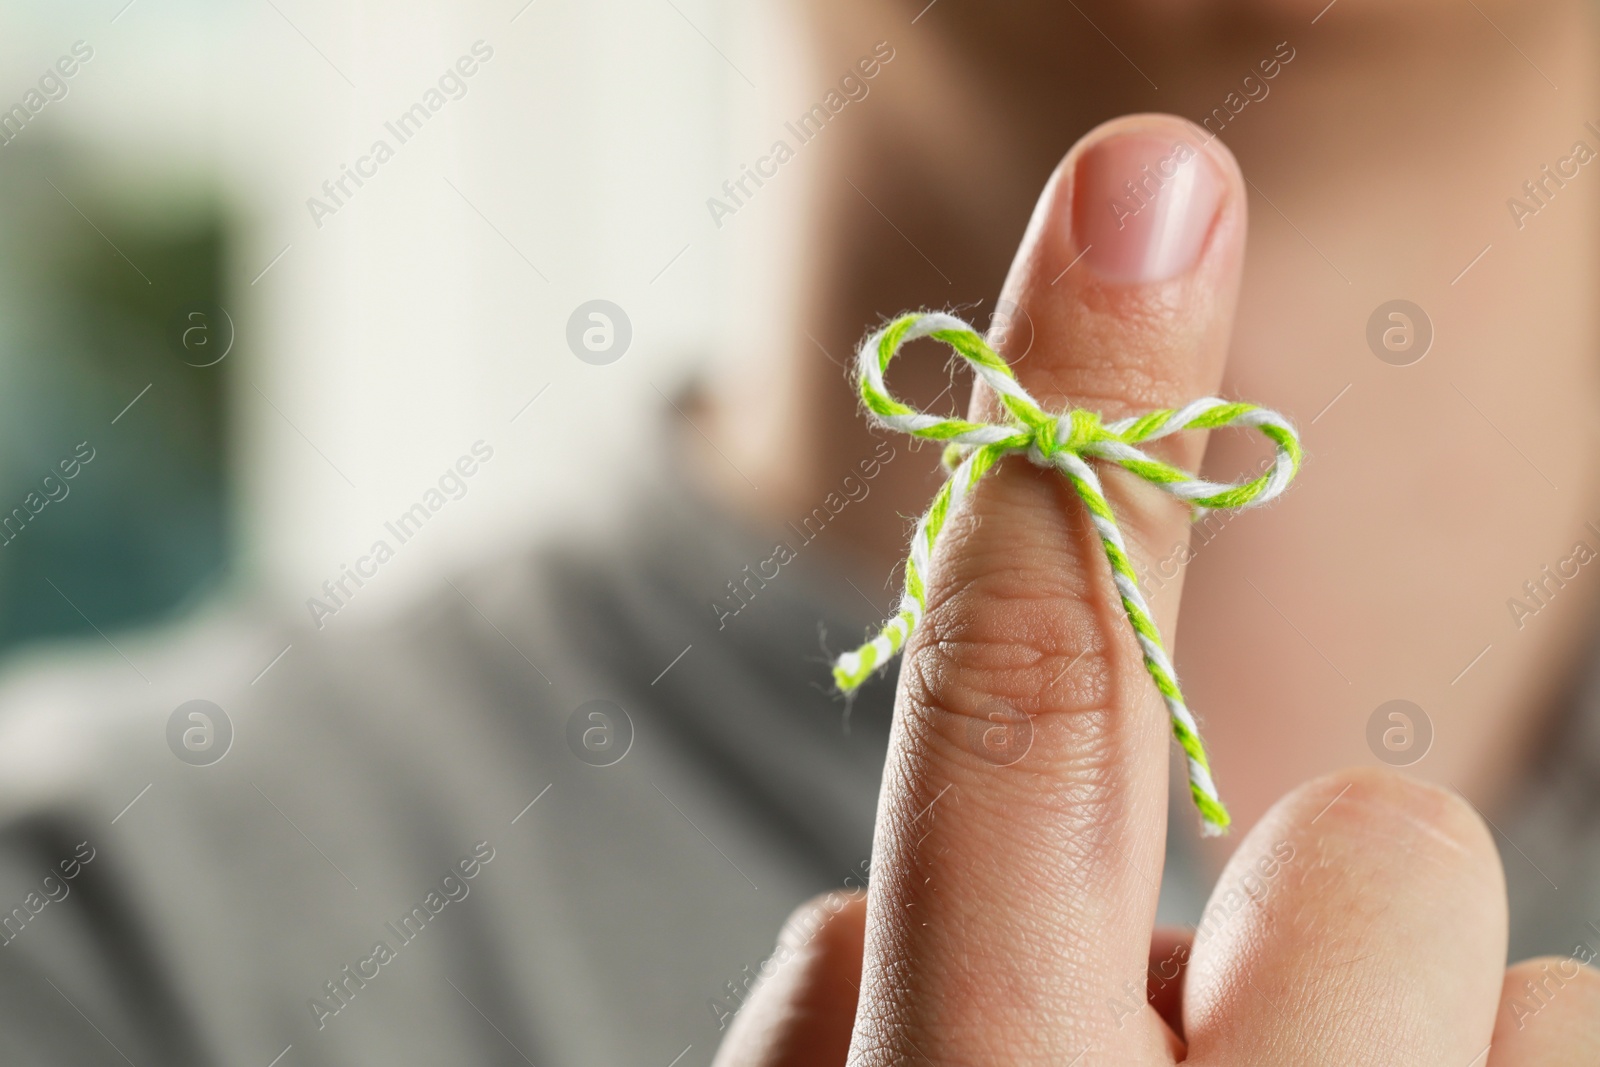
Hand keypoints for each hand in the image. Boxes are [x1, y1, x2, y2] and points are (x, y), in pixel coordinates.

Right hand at [712, 115, 1599, 1065]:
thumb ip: (849, 1004)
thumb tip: (860, 918)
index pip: (1018, 714)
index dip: (1073, 428)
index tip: (1140, 188)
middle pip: (1380, 839)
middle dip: (1298, 893)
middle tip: (1203, 1025)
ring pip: (1507, 958)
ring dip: (1375, 1024)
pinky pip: (1566, 1040)